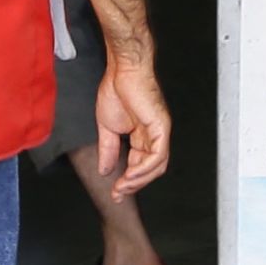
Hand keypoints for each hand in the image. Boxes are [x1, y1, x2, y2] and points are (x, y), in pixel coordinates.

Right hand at [94, 54, 172, 194]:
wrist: (121, 71)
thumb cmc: (116, 90)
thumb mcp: (107, 128)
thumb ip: (108, 150)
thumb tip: (104, 169)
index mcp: (143, 135)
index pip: (140, 164)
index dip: (129, 180)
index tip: (115, 191)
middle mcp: (154, 135)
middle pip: (151, 169)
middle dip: (134, 184)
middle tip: (118, 192)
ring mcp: (160, 131)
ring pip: (157, 165)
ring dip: (139, 180)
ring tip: (122, 186)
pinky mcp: (161, 127)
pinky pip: (158, 154)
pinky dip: (145, 168)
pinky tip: (131, 174)